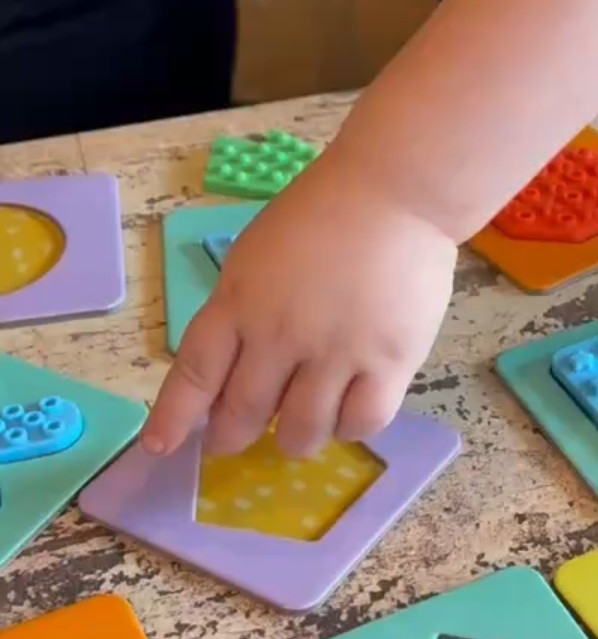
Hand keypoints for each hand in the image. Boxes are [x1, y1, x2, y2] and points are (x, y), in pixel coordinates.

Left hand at [143, 145, 456, 458]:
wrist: (394, 191)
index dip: (174, 417)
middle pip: (243, 412)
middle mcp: (280, 334)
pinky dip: (348, 426)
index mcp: (239, 302)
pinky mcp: (389, 362)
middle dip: (233, 436)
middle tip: (236, 438)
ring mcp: (336, 351)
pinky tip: (347, 410)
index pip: (195, 373)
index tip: (161, 448)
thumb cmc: (322, 216)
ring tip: (298, 429)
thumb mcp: (254, 258)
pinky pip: (361, 423)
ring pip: (301, 431)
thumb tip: (231, 377)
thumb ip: (238, 314)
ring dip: (292, 439)